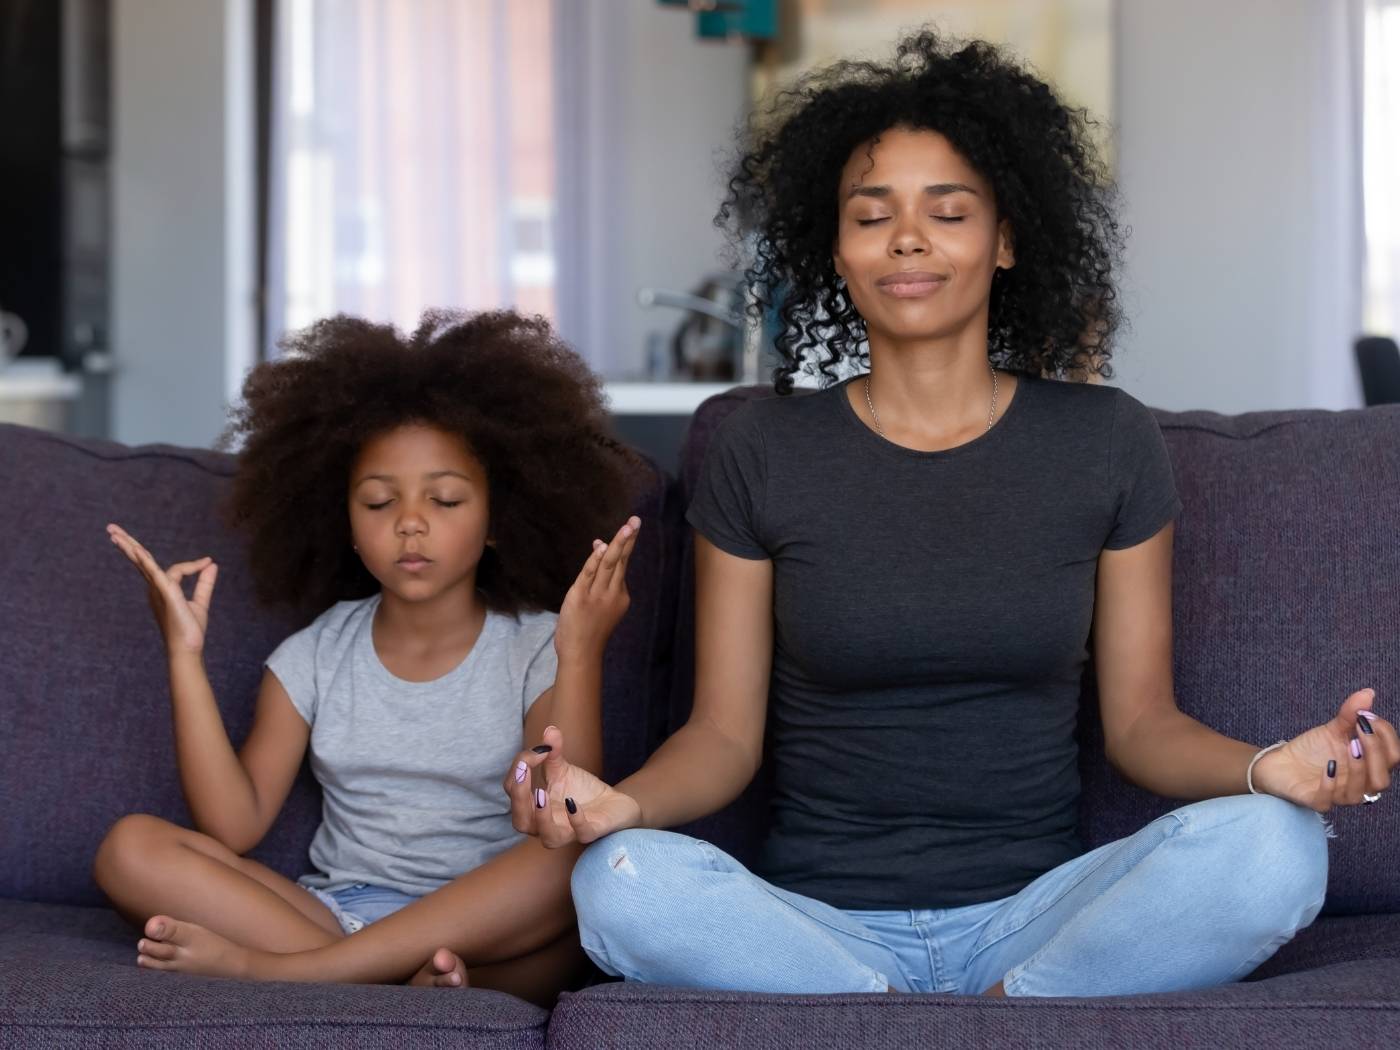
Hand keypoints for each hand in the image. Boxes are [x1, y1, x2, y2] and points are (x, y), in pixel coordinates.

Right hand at [106, 524, 217, 656]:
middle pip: (140, 560)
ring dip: (129, 546)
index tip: (208, 562)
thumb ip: (204, 583)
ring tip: (113, 533)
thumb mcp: (200, 602)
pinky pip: (155, 574)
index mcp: (162, 589)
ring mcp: (158, 590)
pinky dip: (147, 562)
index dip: (194, 565)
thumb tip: (211, 564)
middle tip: (111, 529)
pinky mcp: (166, 593)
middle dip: (127, 544)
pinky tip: (138, 551)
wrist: (188, 649)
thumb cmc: (190, 630)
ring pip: (143, 562)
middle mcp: (155, 588)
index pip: (176, 568)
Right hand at [502, 725, 641, 846]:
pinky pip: (581, 833)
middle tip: (523, 771)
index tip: (537, 750)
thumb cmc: (581, 790)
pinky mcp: (591, 832)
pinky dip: (576, 820)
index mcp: (533, 808)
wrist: (613, 803)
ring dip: (541, 817)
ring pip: (548, 837)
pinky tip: (572, 803)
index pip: (513, 792)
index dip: (518, 770)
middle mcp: (546, 824)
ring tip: (540, 794)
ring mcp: (569, 831)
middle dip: (518, 797)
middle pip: (521, 821)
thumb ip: (552, 752)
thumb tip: (550, 730)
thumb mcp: (563, 769)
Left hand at [554, 516, 640, 661]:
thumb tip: (599, 549)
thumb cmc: (588, 631)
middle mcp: (612, 593)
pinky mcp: (580, 596)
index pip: (621, 566)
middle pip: (621, 561)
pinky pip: (590, 574)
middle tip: (636, 521)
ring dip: (618, 544)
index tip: (627, 528)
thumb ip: (598, 578)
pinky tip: (603, 546)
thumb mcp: (598, 605)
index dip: (622, 545)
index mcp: (620, 596)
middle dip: (628, 539)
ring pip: (610, 564)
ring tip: (628, 527)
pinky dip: (596, 559)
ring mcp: (597, 595)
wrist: (581, 655)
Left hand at [1253, 688, 1398, 810]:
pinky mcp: (1316, 801)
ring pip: (1362, 793)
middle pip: (1382, 778)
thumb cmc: (1313, 749)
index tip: (1367, 715)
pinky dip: (1330, 784)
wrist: (1279, 762)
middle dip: (1376, 752)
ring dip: (1358, 769)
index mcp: (1369, 766)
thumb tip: (1368, 693)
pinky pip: (1328, 800)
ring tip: (1349, 746)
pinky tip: (1328, 766)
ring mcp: (1339, 795)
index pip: (1393, 756)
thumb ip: (1351, 714)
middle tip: (1360, 729)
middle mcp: (1360, 783)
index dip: (1386, 736)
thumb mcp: (1333, 729)